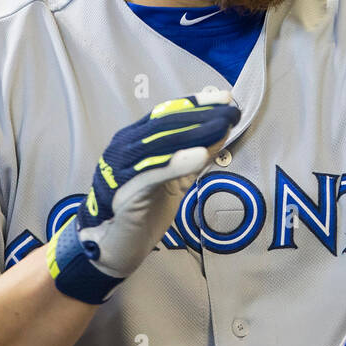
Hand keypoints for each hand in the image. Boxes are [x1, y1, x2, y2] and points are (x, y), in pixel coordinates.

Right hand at [47, 89, 239, 301]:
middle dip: (202, 116)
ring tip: (222, 127)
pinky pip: (152, 173)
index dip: (196, 104)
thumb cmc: (144, 210)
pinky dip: (176, 163)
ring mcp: (121, 168)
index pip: (167, 114)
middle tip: (231, 112)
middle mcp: (125, 147)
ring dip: (195, 134)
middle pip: (166, 124)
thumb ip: (194, 155)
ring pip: (160, 144)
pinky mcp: (125, 192)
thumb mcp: (176, 178)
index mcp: (134, 140)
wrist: (114, 247)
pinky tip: (200, 156)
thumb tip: (222, 132)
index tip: (224, 98)